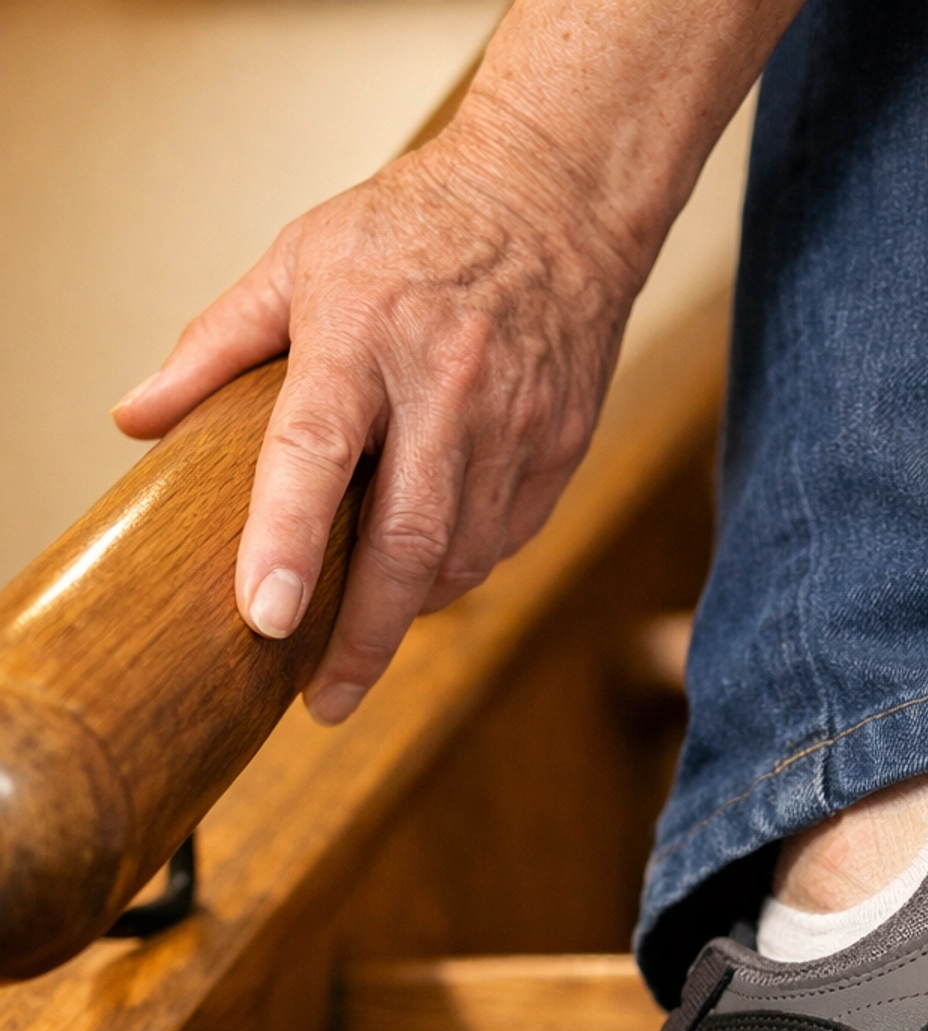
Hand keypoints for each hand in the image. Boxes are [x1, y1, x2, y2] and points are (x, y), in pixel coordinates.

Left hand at [114, 133, 638, 723]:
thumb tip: (135, 419)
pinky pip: (502, 544)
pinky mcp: (559, 450)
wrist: (556, 199)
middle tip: (324, 701)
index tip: (264, 619)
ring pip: (459, 559)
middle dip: (363, 638)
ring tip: (365, 629)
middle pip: (404, 542)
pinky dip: (457, 572)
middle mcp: (445, 386)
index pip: (315, 452)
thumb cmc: (412, 229)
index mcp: (363, 335)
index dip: (286, 541)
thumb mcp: (299, 260)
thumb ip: (216, 346)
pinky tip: (424, 571)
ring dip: (407, 609)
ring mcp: (513, 424)